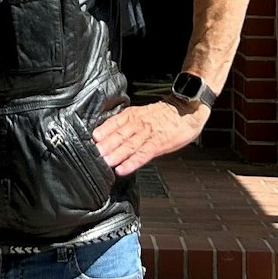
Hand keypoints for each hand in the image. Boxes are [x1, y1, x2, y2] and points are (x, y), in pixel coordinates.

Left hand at [91, 98, 208, 176]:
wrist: (187, 109)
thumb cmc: (165, 114)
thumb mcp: (144, 113)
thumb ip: (129, 124)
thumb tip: (112, 136)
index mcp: (133, 114)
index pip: (114, 122)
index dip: (102, 131)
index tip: (90, 139)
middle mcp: (139, 123)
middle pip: (118, 134)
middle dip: (105, 145)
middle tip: (92, 154)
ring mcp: (149, 133)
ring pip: (128, 144)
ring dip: (115, 154)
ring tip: (104, 162)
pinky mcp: (159, 143)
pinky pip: (143, 153)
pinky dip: (132, 162)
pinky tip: (122, 168)